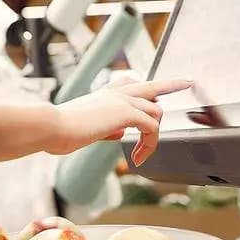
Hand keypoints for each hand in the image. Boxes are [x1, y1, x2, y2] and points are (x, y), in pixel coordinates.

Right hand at [52, 78, 192, 165]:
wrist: (52, 126)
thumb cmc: (60, 130)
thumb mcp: (87, 129)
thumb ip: (105, 129)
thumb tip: (119, 133)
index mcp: (104, 95)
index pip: (132, 85)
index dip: (151, 86)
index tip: (164, 85)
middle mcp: (115, 93)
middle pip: (152, 87)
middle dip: (171, 85)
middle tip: (188, 82)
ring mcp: (121, 101)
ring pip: (155, 111)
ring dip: (154, 136)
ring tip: (142, 154)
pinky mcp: (125, 113)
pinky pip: (152, 127)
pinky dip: (150, 145)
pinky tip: (138, 158)